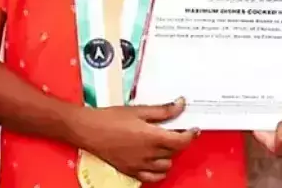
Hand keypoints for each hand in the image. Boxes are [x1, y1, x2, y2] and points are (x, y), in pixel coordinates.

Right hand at [73, 97, 198, 183]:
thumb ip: (162, 110)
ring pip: (166, 165)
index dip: (191, 135)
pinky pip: (153, 178)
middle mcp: (149, 154)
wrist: (88, 130)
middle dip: (177, 141)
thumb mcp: (138, 110)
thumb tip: (180, 104)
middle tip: (171, 131)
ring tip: (160, 144)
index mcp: (152, 137)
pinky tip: (154, 161)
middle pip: (174, 152)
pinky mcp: (131, 172)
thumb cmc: (111, 117)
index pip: (182, 141)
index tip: (193, 128)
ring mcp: (140, 166)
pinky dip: (158, 171)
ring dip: (168, 155)